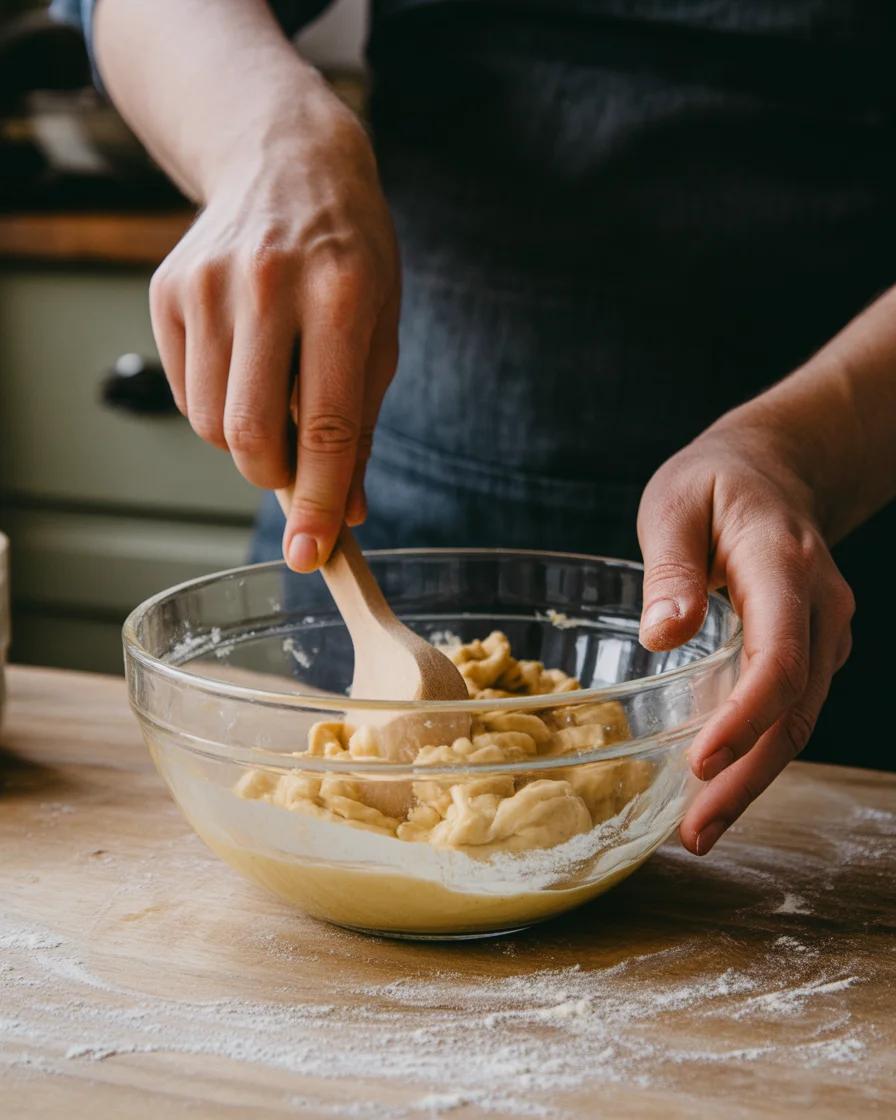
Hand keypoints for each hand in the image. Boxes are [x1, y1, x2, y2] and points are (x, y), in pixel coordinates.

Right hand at [149, 84, 399, 571]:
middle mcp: (267, 283)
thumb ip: (362, 423)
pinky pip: (186, 394)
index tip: (311, 554)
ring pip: (212, 424)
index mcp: (340, 293)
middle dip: (275, 477)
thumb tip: (348, 511)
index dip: (321, 500)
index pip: (327, 423)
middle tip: (297, 468)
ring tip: (276, 392)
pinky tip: (244, 366)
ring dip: (247, 440)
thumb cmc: (349, 254)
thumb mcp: (379, 331)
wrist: (287, 163)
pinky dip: (217, 407)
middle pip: (251, 435)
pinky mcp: (167, 289)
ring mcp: (207, 284)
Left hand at [637, 413, 854, 854]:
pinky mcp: (812, 649)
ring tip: (701, 830)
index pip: (780, 656)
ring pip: (799, 719)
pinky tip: (718, 785)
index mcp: (785, 566)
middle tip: (697, 834)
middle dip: (748, 778)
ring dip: (755, 779)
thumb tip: (662, 636)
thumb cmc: (714, 484)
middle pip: (796, 708)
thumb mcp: (676, 504)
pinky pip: (791, 708)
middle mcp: (820, 606)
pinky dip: (758, 751)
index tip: (702, 763)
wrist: (773, 470)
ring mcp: (824, 631)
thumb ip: (671, 569)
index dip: (746, 717)